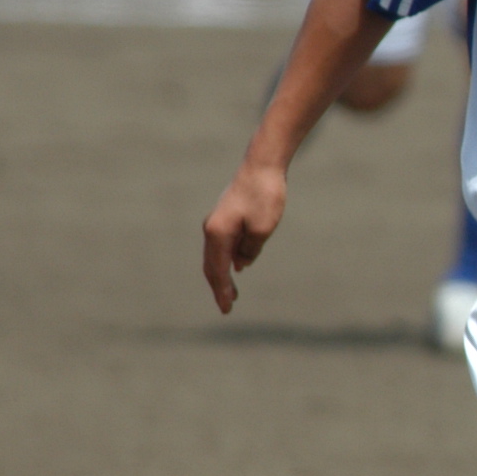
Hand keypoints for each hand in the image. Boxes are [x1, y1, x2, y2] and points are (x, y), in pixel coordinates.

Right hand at [200, 162, 288, 313]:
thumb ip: (250, 250)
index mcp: (217, 234)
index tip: (227, 309)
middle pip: (212, 266)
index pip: (217, 271)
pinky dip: (225, 260)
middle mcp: (212, 229)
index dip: (222, 291)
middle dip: (219, 288)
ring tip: (231, 294)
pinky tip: (235, 268)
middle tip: (227, 308)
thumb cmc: (264, 196)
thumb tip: (240, 264)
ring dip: (222, 276)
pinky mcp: (226, 217)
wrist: (262, 166)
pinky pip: (222, 245)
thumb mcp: (262, 229)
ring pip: (215, 256)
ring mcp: (217, 222)